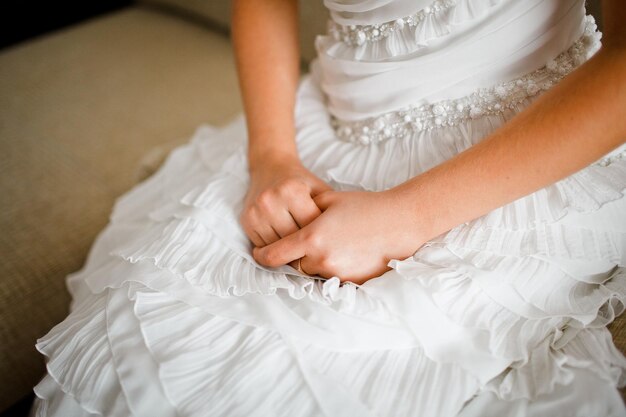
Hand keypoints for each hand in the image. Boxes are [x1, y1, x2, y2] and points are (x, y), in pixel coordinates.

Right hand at [240, 154, 332, 251]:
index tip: (331, 244)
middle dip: (307, 248)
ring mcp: (256, 211)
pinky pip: (263, 246)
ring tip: (303, 252)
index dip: (322, 237)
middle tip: (319, 254)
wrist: (270, 167)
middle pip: (293, 238)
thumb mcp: (320, 189)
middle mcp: (270, 200)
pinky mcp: (246, 221)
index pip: (310, 225)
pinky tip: (286, 248)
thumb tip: (343, 238)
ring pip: (277, 246)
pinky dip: (275, 250)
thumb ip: (331, 210)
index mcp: (292, 190)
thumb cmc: (301, 182)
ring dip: (290, 252)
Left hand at [252, 189, 428, 284]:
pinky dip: (332, 268)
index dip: (262, 256)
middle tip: (302, 244)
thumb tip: (289, 215)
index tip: (259, 253)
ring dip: (314, 262)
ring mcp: (337, 273)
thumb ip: (305, 208)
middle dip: (295, 255)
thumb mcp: (330, 198)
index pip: (273, 255)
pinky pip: (332, 278)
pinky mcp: (352, 281)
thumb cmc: (366, 206)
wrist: (401, 222)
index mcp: (311, 237)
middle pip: (294, 264)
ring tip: (329, 245)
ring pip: (313, 272)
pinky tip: (344, 252)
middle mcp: (321, 259)